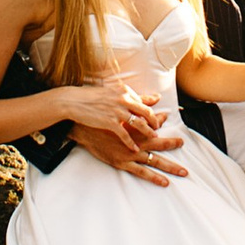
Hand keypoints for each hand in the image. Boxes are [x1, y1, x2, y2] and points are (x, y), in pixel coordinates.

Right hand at [62, 71, 189, 184]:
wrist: (73, 102)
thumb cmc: (92, 97)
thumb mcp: (113, 93)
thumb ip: (132, 96)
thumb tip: (153, 97)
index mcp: (125, 93)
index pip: (145, 105)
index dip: (154, 114)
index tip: (162, 121)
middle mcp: (124, 101)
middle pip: (147, 114)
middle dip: (158, 124)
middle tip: (171, 136)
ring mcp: (117, 112)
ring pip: (139, 125)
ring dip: (149, 133)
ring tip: (156, 140)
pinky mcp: (109, 122)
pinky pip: (124, 135)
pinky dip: (130, 143)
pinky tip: (135, 151)